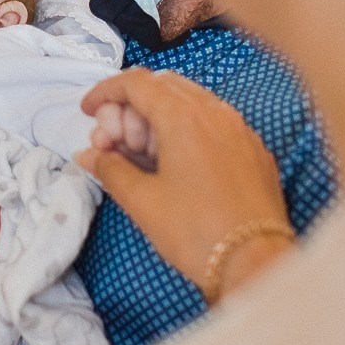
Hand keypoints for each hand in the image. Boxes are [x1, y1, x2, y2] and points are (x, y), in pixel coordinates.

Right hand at [77, 68, 293, 299]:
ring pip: (190, 104)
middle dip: (130, 109)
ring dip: (157, 120)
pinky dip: (185, 132)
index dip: (105, 92)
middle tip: (112, 144)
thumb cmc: (195, 231)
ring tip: (140, 157)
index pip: (136, 82)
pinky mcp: (254, 150)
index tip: (87, 111)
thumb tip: (89, 155)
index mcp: (184, 117)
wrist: (256, 263)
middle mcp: (216, 112)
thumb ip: (110, 168)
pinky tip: (174, 165)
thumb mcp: (142, 201)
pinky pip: (213, 124)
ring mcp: (240, 129)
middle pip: (162, 87)